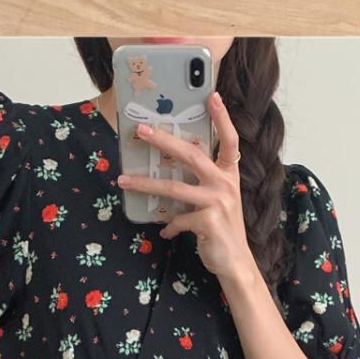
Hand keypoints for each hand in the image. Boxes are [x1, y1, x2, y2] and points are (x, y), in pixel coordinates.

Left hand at [119, 92, 252, 288]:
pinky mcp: (208, 221)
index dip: (223, 117)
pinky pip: (177, 219)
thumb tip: (170, 168)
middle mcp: (225, 183)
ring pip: (174, 187)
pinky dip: (169, 226)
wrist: (235, 262)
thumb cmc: (222, 227)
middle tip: (140, 130)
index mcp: (229, 174)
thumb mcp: (217, 199)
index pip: (229, 139)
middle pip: (191, 154)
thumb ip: (200, 182)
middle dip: (163, 140)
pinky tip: (166, 231)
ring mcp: (218, 202)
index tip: (213, 95)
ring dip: (146, 184)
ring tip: (124, 181)